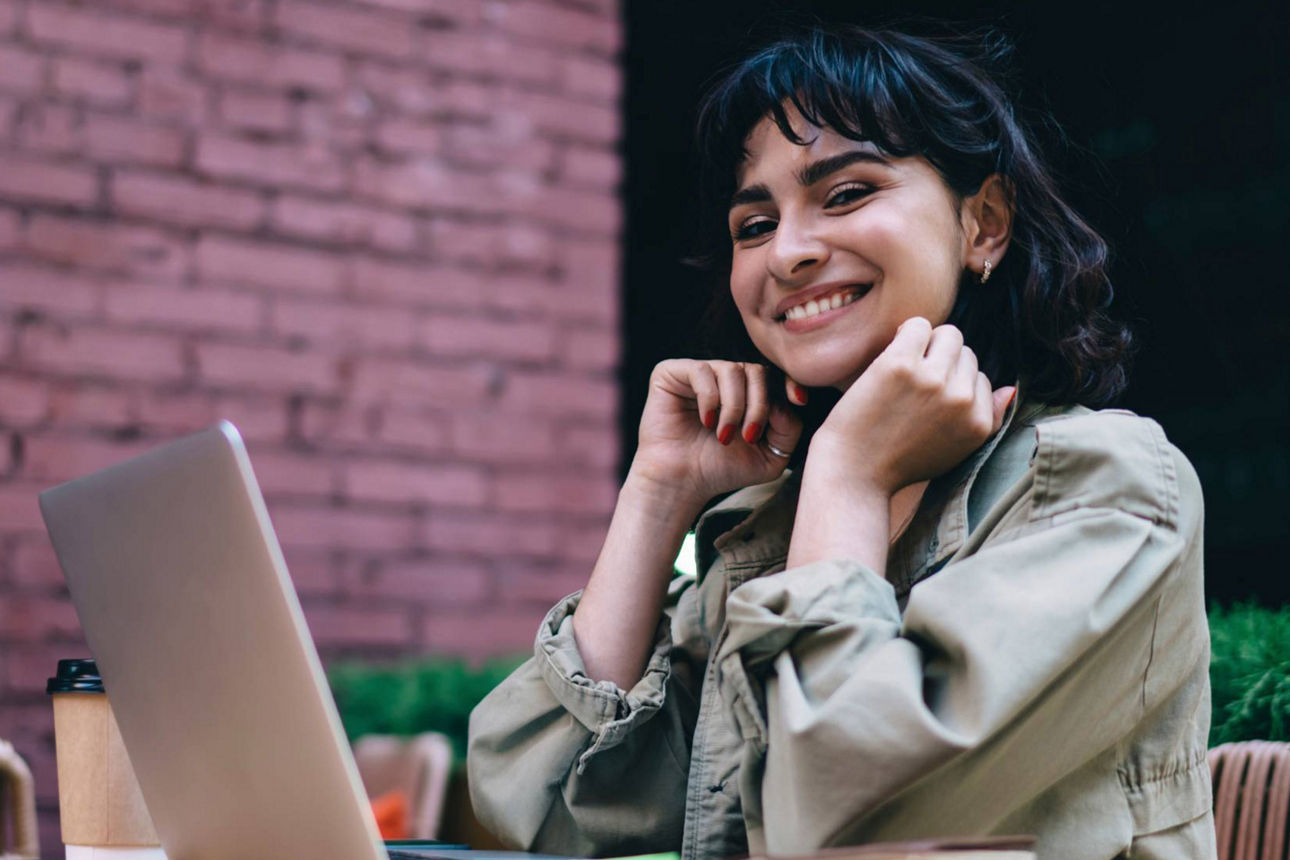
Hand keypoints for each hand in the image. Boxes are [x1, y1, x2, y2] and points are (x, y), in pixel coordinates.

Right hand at [629, 359, 806, 507]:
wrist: (682, 482)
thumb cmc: (723, 469)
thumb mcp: (771, 456)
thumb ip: (789, 428)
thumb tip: (786, 400)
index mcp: (747, 392)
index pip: (774, 375)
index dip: (789, 383)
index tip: (799, 401)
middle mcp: (724, 378)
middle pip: (757, 371)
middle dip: (759, 405)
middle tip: (748, 436)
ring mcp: (699, 373)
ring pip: (732, 370)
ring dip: (734, 407)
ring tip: (723, 436)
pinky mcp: (672, 372)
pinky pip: (702, 370)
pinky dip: (709, 398)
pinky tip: (706, 422)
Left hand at [810, 318, 1015, 495]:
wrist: (853, 473)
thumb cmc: (898, 463)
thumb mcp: (955, 451)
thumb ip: (988, 421)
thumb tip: (1010, 390)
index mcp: (979, 422)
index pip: (982, 378)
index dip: (954, 385)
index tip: (929, 400)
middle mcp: (962, 399)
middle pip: (966, 354)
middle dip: (943, 363)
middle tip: (913, 384)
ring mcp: (932, 379)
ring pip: (948, 334)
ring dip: (927, 344)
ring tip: (905, 367)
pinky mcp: (901, 364)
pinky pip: (918, 325)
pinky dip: (906, 332)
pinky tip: (893, 351)